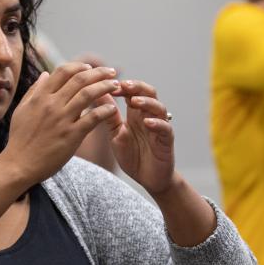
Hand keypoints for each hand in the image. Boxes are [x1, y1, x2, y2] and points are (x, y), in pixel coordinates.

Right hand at [2, 62, 119, 183]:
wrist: (19, 164)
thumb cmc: (19, 139)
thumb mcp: (21, 110)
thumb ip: (34, 90)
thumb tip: (45, 74)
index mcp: (40, 96)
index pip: (63, 71)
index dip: (80, 66)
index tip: (90, 68)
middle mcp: (52, 104)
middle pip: (80, 79)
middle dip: (99, 72)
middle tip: (111, 72)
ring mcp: (62, 119)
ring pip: (88, 94)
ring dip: (105, 87)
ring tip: (116, 85)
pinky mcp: (71, 135)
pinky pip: (92, 118)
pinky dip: (104, 111)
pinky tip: (112, 109)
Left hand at [108, 79, 175, 195]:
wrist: (148, 179)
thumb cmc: (133, 156)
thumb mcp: (116, 134)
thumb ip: (109, 116)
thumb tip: (97, 95)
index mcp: (136, 114)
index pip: (132, 92)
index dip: (122, 86)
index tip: (109, 85)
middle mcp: (149, 116)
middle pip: (149, 93)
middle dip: (137, 87)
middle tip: (124, 85)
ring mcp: (160, 127)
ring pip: (159, 108)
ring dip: (147, 102)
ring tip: (135, 101)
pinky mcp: (167, 141)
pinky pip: (166, 128)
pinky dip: (157, 124)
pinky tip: (147, 123)